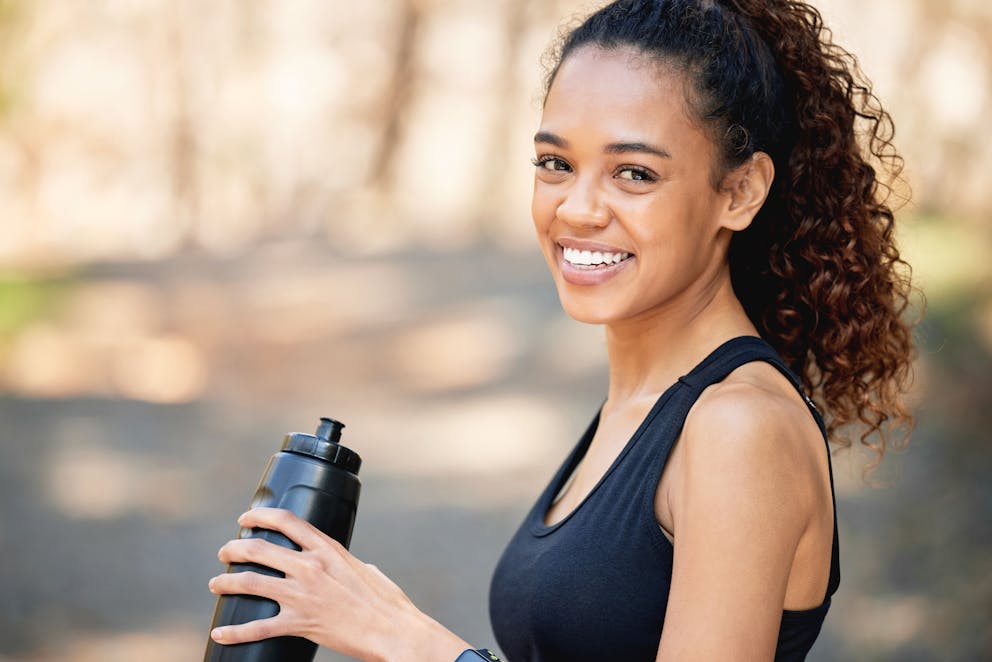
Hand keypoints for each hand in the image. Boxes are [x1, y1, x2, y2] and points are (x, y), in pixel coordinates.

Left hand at [208, 507, 468, 661]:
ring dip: (227, 581)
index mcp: (327, 549)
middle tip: (225, 552)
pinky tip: (220, 633)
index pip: (286, 521)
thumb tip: (344, 564)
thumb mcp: (366, 570)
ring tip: (216, 583)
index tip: (246, 519)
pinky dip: (235, 632)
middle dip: (234, 548)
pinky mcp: (300, 623)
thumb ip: (346, 563)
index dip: (260, 516)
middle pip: (259, 548)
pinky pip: (258, 627)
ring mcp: (303, 595)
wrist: (391, 630)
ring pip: (251, 581)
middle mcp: (311, 567)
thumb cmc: (386, 602)